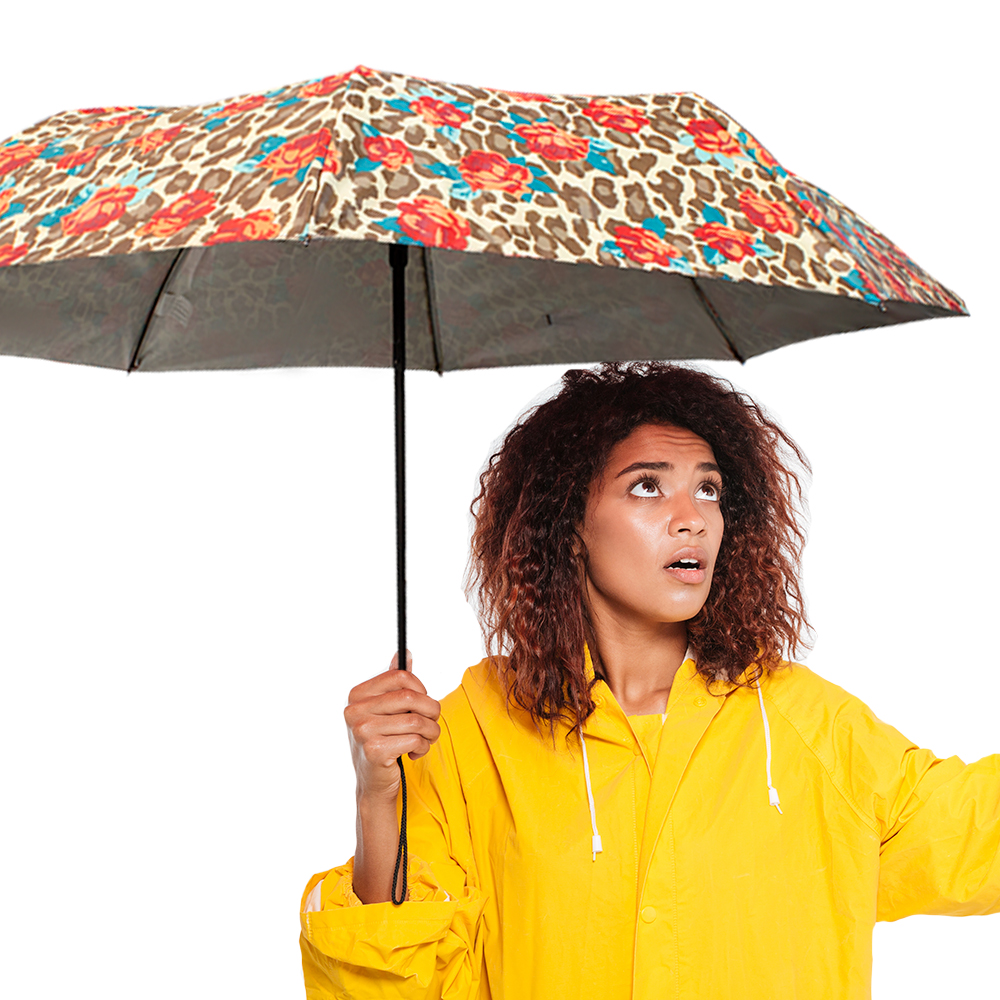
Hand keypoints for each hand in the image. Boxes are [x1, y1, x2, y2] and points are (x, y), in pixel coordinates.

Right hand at [344, 650, 441, 802]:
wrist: (373, 783)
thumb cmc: (383, 741)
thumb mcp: (385, 710)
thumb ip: (394, 683)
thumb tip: (404, 653)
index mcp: (357, 695)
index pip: (400, 676)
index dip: (421, 689)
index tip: (422, 702)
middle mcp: (355, 711)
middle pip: (411, 697)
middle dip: (432, 711)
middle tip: (432, 723)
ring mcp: (362, 731)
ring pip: (416, 720)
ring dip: (430, 732)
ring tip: (426, 740)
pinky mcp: (373, 751)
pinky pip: (414, 740)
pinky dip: (423, 747)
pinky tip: (413, 753)